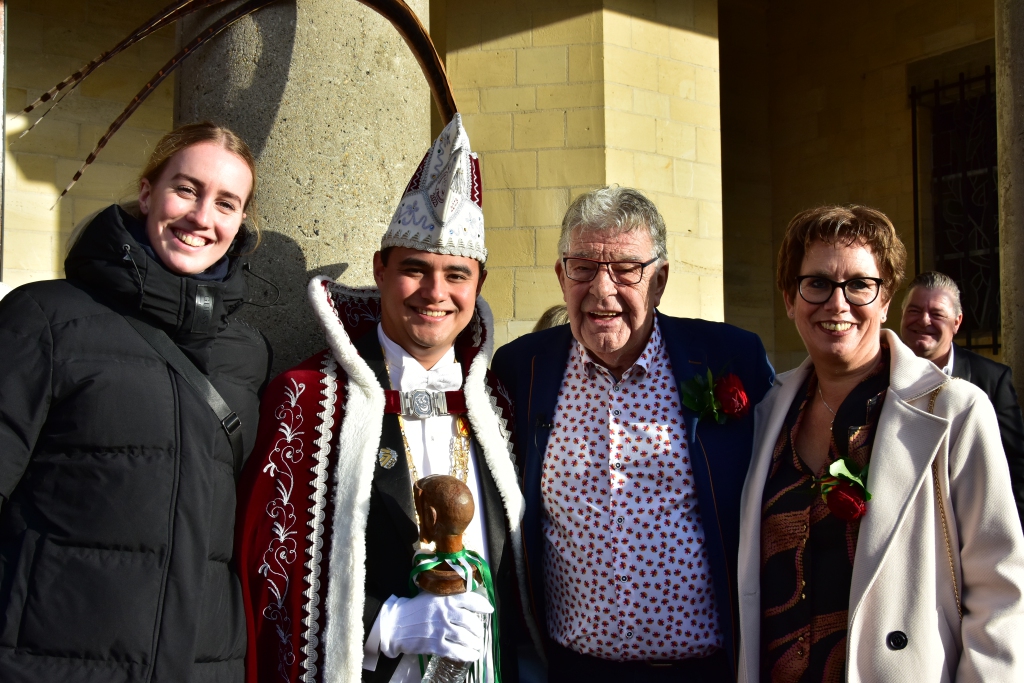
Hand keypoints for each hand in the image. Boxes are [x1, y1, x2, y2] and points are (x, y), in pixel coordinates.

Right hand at [378, 591, 493, 662]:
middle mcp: (444, 613)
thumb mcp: (430, 596)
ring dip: (475, 642)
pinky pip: (456, 651)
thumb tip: (465, 600)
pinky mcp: (435, 645)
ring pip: (465, 637)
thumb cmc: (412, 609)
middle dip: (478, 629)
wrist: (394, 625)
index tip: (489, 610)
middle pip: (470, 621)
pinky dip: (467, 654)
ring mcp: (440, 629)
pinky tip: (472, 655)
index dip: (482, 605)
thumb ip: (446, 596)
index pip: (469, 599)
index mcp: (444, 598)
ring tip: (477, 644)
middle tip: (479, 632)